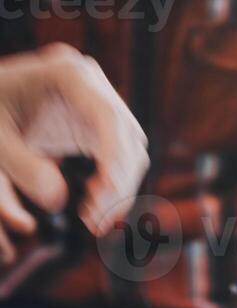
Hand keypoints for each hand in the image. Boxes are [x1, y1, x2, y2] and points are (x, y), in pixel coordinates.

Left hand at [0, 44, 148, 260]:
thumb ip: (24, 169)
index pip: (109, 119)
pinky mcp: (98, 121)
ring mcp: (98, 101)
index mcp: (67, 76)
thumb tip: (59, 199)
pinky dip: (113, 186)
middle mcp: (91, 83)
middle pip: (128, 139)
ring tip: (91, 217)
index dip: (115, 163)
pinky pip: (121, 158)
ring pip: (131, 152)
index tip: (103, 201)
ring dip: (119, 191)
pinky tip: (91, 203)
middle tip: (96, 223)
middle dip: (118, 186)